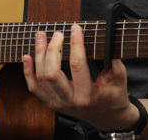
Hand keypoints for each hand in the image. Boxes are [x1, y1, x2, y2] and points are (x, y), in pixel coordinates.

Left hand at [22, 24, 139, 131]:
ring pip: (41, 78)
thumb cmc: (114, 96)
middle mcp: (69, 101)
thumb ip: (113, 59)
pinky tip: (27, 57)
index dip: (75, 44)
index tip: (75, 28)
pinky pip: (34, 88)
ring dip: (39, 54)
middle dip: (52, 49)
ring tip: (41, 36)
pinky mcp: (51, 103)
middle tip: (58, 33)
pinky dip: (28, 72)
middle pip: (52, 73)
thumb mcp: (120, 79)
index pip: (77, 65)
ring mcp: (58, 103)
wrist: (107, 118)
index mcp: (87, 96)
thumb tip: (104, 37)